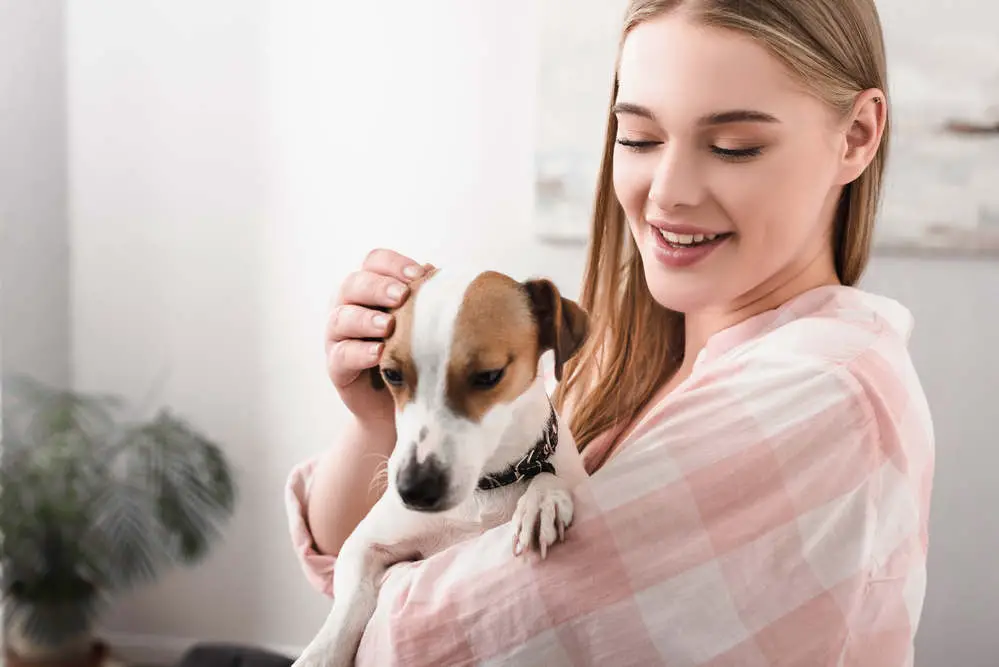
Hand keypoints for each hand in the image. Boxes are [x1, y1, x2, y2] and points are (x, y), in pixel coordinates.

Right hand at [325, 249, 430, 429]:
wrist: (409, 401)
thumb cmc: (418, 352)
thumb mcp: (424, 323)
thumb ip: (426, 298)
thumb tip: (435, 273)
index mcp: (371, 288)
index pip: (374, 262)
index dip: (393, 264)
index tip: (418, 275)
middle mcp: (348, 306)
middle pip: (352, 284)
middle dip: (378, 287)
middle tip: (402, 295)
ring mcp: (338, 336)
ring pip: (341, 317)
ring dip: (365, 319)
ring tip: (389, 326)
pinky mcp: (336, 366)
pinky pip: (341, 355)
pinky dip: (359, 352)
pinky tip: (379, 353)